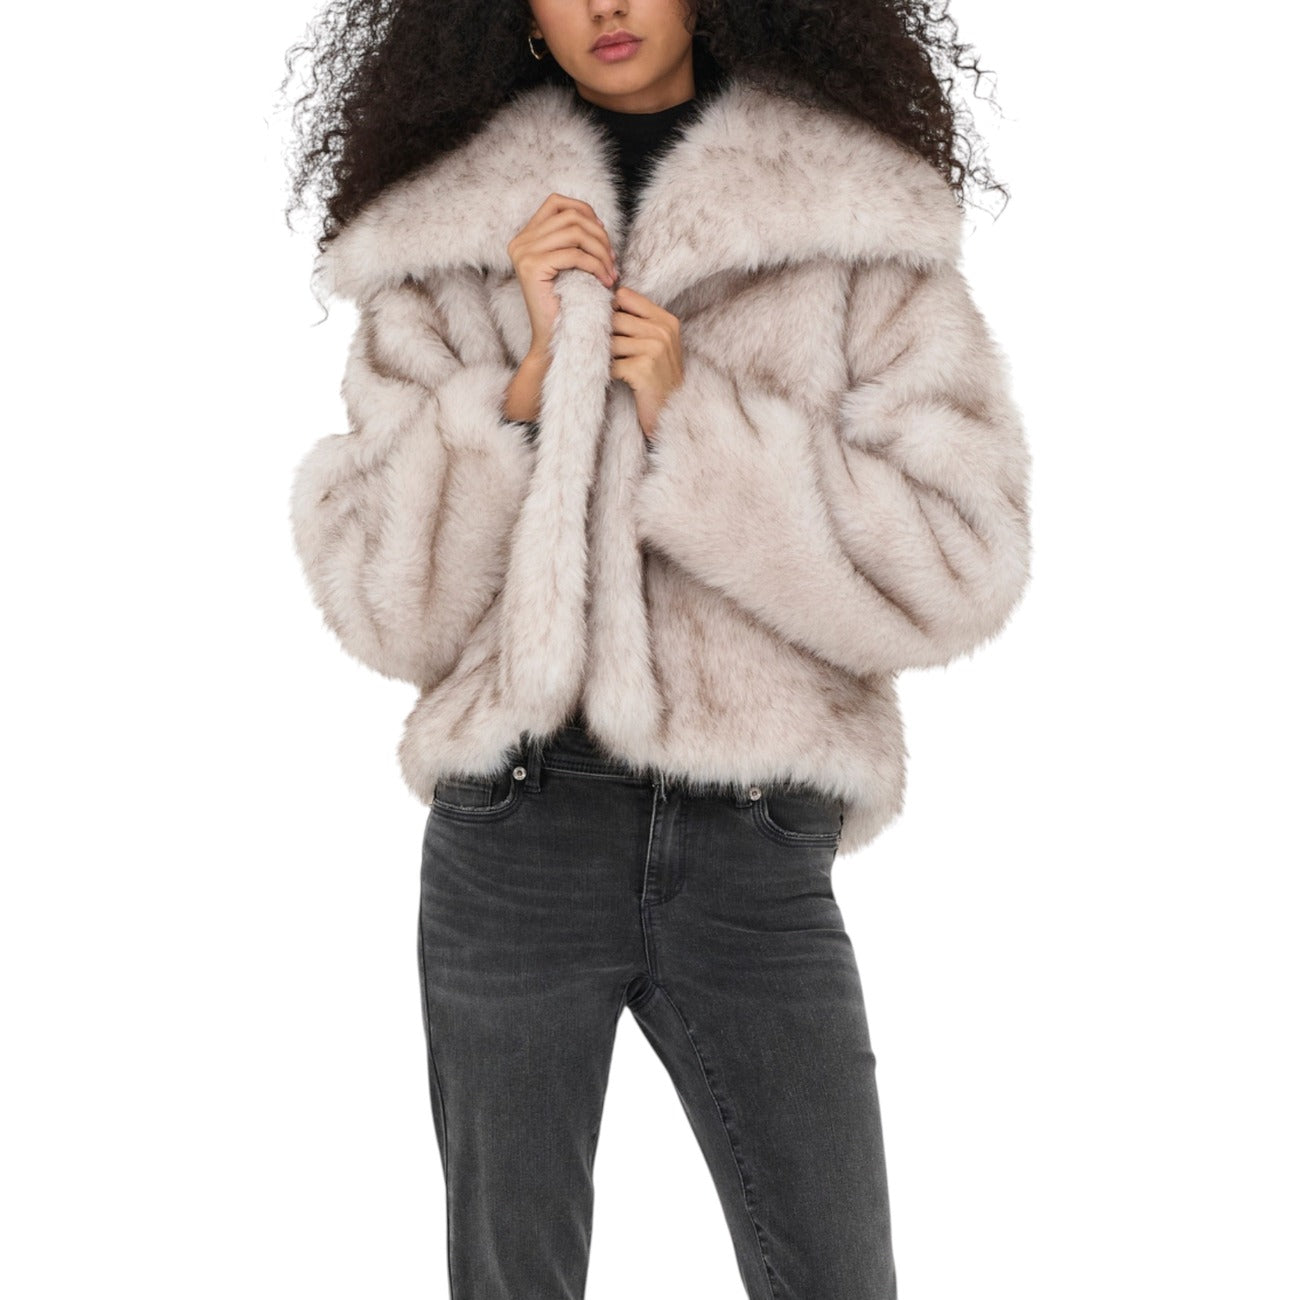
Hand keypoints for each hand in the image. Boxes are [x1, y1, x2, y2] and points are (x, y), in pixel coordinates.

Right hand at [506, 193, 618, 358]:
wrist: (553, 340)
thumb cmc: (566, 304)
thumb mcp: (568, 265)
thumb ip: (572, 239)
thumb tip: (597, 221)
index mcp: (525, 237)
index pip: (556, 203)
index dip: (584, 211)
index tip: (602, 233)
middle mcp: (520, 242)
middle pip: (570, 217)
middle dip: (599, 236)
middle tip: (612, 260)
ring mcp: (523, 253)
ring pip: (575, 233)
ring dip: (601, 251)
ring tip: (611, 272)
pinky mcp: (532, 267)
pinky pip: (574, 255)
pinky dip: (596, 266)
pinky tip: (605, 281)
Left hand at [608, 284, 683, 441]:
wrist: (673, 413)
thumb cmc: (659, 379)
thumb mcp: (657, 345)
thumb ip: (638, 323)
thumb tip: (602, 304)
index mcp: (666, 321)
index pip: (625, 296)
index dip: (611, 308)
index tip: (609, 325)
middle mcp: (662, 332)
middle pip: (615, 318)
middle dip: (606, 335)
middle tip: (609, 352)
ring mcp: (653, 350)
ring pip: (610, 341)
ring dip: (606, 356)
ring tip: (614, 367)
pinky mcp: (642, 369)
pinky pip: (610, 364)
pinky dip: (607, 373)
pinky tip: (615, 380)